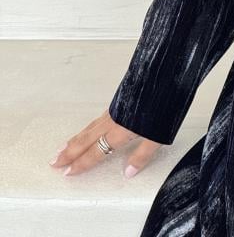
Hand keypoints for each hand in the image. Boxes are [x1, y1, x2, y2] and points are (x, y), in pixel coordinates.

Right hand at [48, 109, 162, 177]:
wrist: (167, 73)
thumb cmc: (165, 103)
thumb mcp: (159, 135)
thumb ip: (142, 155)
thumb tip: (127, 172)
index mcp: (121, 130)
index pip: (97, 151)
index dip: (82, 163)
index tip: (67, 172)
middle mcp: (114, 119)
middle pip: (87, 138)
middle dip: (70, 151)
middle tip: (54, 161)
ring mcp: (116, 108)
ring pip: (91, 126)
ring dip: (76, 138)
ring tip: (64, 147)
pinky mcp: (121, 99)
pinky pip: (98, 117)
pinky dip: (88, 126)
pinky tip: (89, 127)